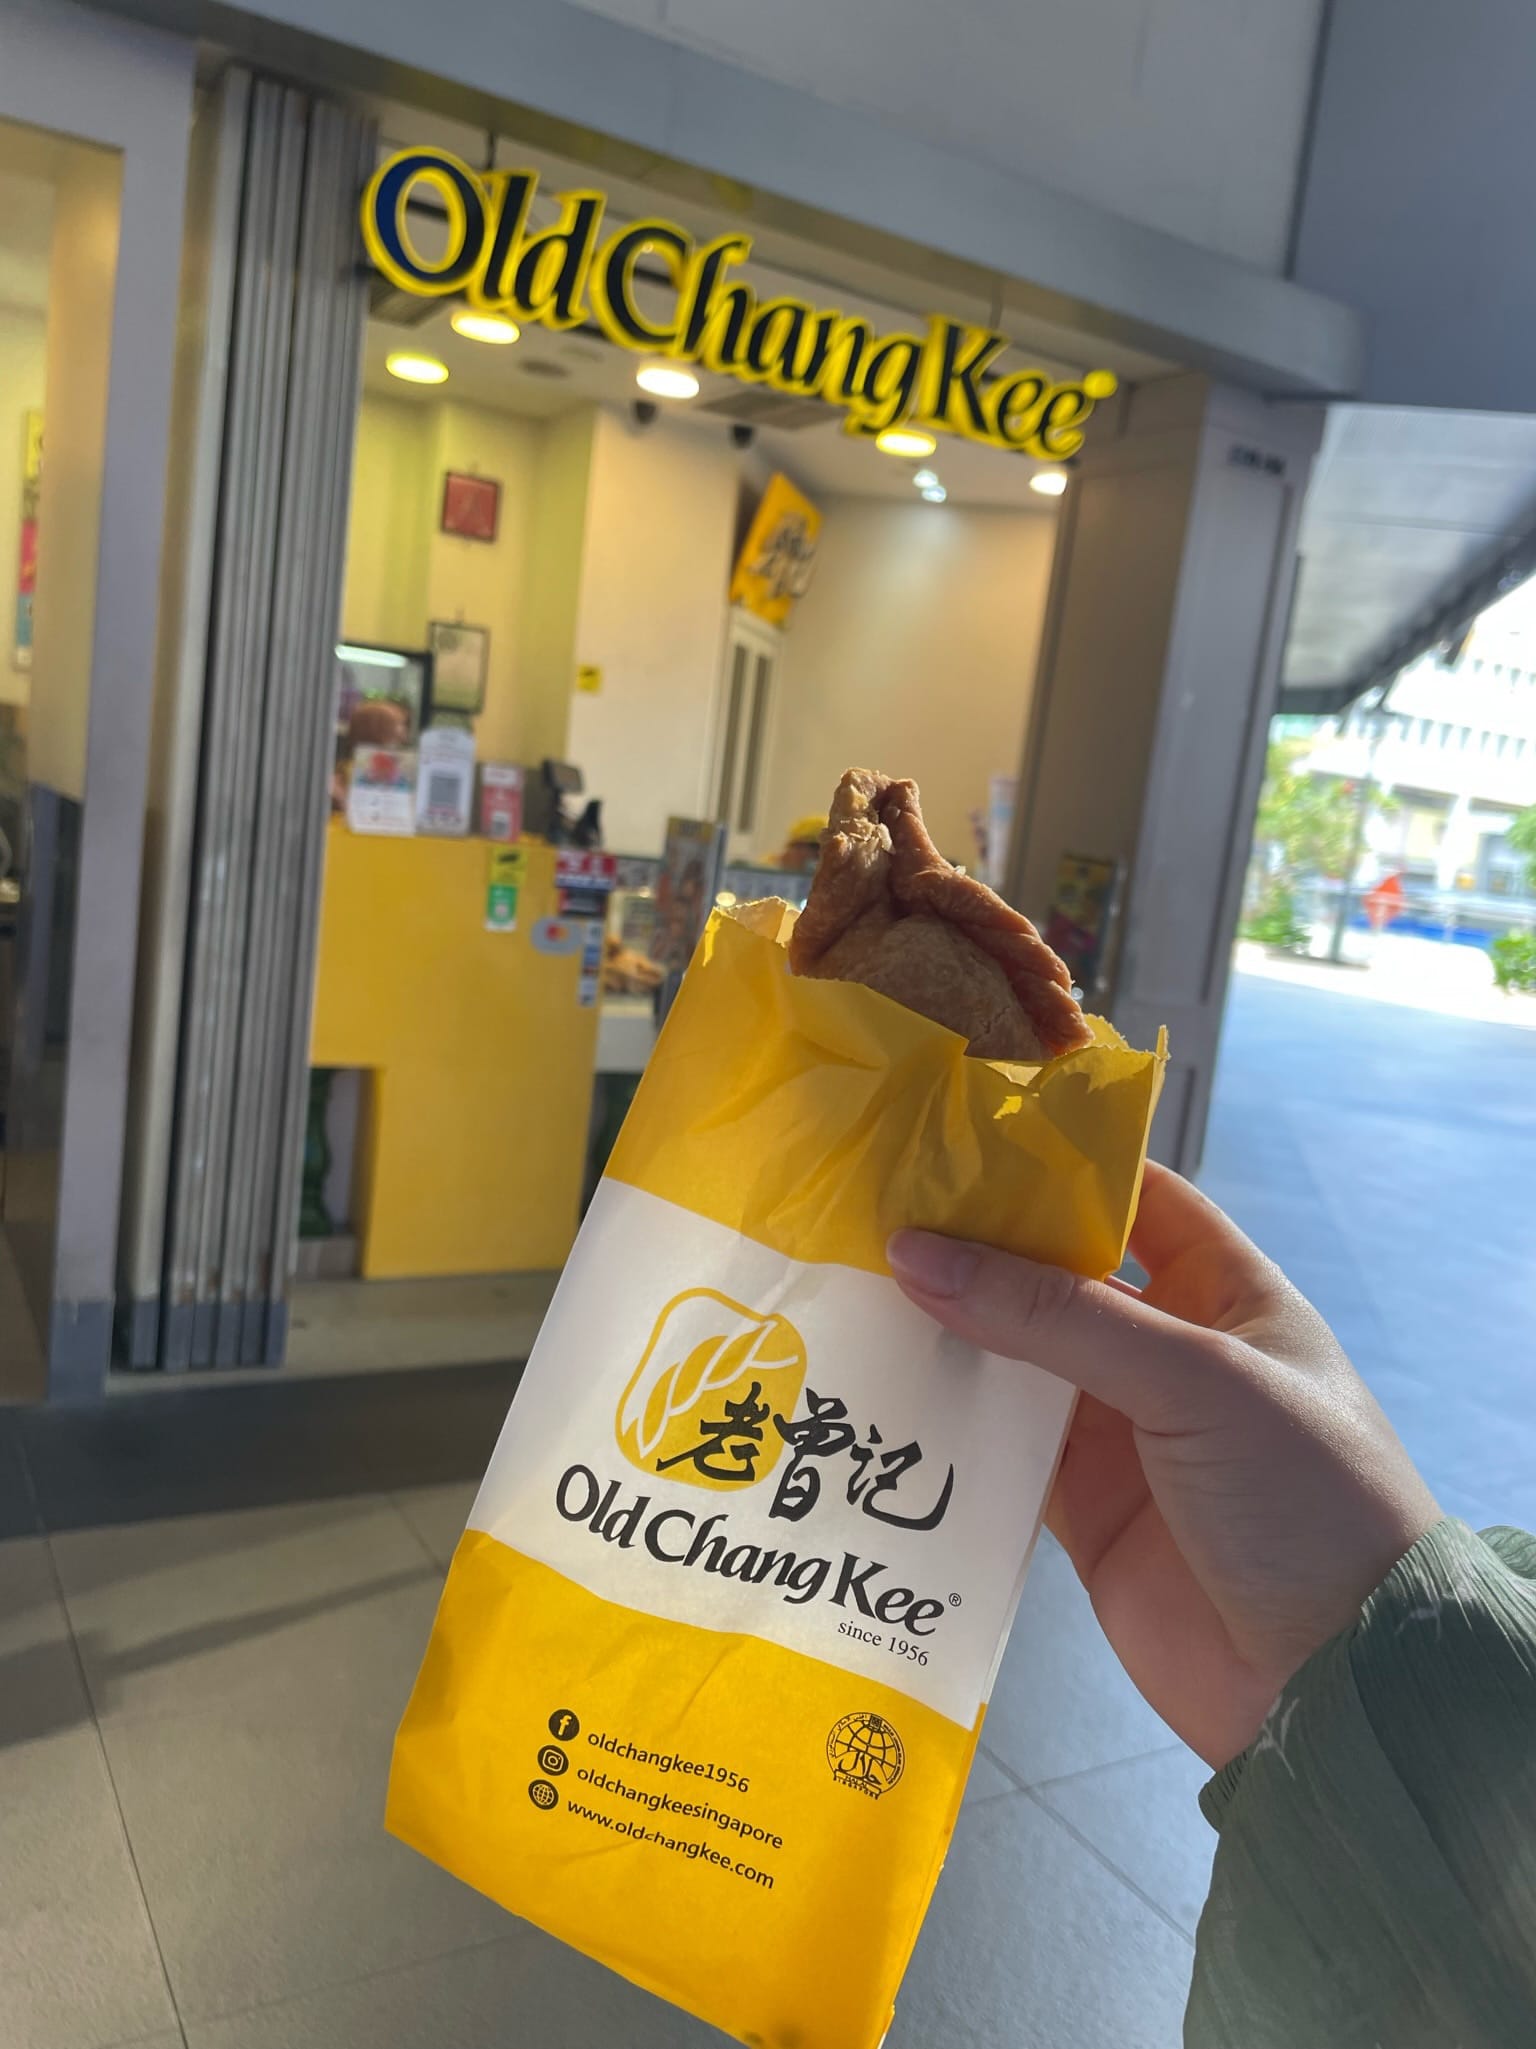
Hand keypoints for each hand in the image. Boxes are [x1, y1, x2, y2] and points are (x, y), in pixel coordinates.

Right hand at [887, 1163, 1439, 1767]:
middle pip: (1059, 1277)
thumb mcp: (1193, 1380)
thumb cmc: (1300, 1497)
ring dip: (950, 1333)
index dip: (1057, 1163)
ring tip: (851, 1285)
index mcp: (1229, 1293)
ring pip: (1017, 1360)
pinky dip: (947, 1423)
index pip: (1138, 1198)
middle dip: (978, 1247)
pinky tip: (878, 1389)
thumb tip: (917, 1253)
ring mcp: (1124, 1432)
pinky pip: (1000, 1448)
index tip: (957, 1133)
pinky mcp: (1082, 1509)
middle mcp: (1173, 1351)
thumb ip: (1053, 1316)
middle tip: (873, 1208)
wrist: (1334, 1684)